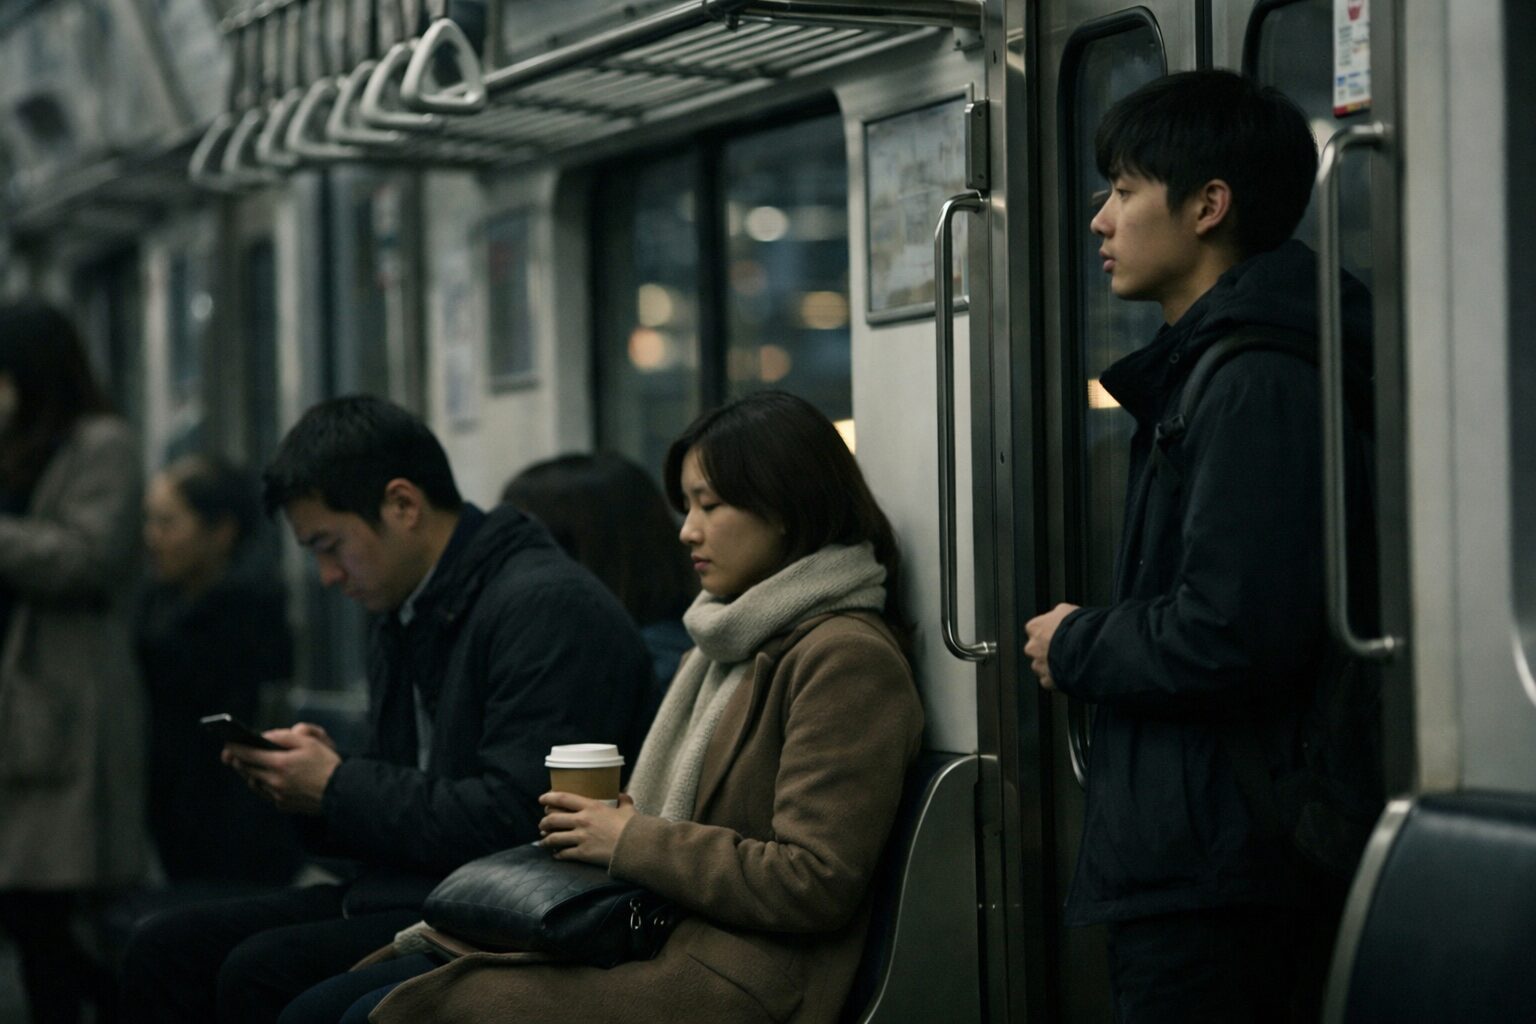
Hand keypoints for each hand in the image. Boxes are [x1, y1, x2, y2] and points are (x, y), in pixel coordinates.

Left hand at [222, 723, 340, 815]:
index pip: (248, 754)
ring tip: (249, 765)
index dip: (235, 748)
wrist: (342, 792)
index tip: (228, 743)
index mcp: (280, 763)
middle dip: (238, 760)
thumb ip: (285, 736)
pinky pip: (266, 793)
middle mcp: (274, 781)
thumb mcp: (310, 741)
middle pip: (247, 769)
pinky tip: (267, 778)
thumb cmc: (327, 763)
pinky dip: (263, 784)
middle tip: (232, 754)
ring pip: (254, 783)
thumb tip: (265, 736)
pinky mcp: (283, 805)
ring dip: (250, 773)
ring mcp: (277, 795)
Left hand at [537, 792, 637, 866]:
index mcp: (592, 807)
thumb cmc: (632, 827)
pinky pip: (564, 854)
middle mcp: (582, 821)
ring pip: (554, 838)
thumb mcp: (628, 810)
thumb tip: (622, 795)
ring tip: (543, 842)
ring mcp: (581, 838)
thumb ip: (623, 801)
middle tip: (542, 824)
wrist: (635, 847)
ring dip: (546, 840)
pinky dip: (557, 855)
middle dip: (544, 822)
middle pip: (553, 819)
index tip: (542, 799)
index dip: (549, 797)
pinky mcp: (583, 853)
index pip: (563, 798)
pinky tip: (556, 855)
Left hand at [1023, 603, 1078, 689]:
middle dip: (1048, 649)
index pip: (1035, 629)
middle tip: (1064, 648)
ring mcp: (1038, 665)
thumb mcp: (1066, 610)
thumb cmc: (1077, 628)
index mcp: (1034, 627)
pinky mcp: (1047, 680)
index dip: (1048, 631)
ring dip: (1052, 664)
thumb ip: (1057, 614)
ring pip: (1042, 665)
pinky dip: (1057, 678)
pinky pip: (1049, 680)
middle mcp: (1032, 647)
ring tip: (1069, 662)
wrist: (1087, 650)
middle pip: (1036, 648)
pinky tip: (1069, 672)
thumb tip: (1058, 615)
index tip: (1057, 633)